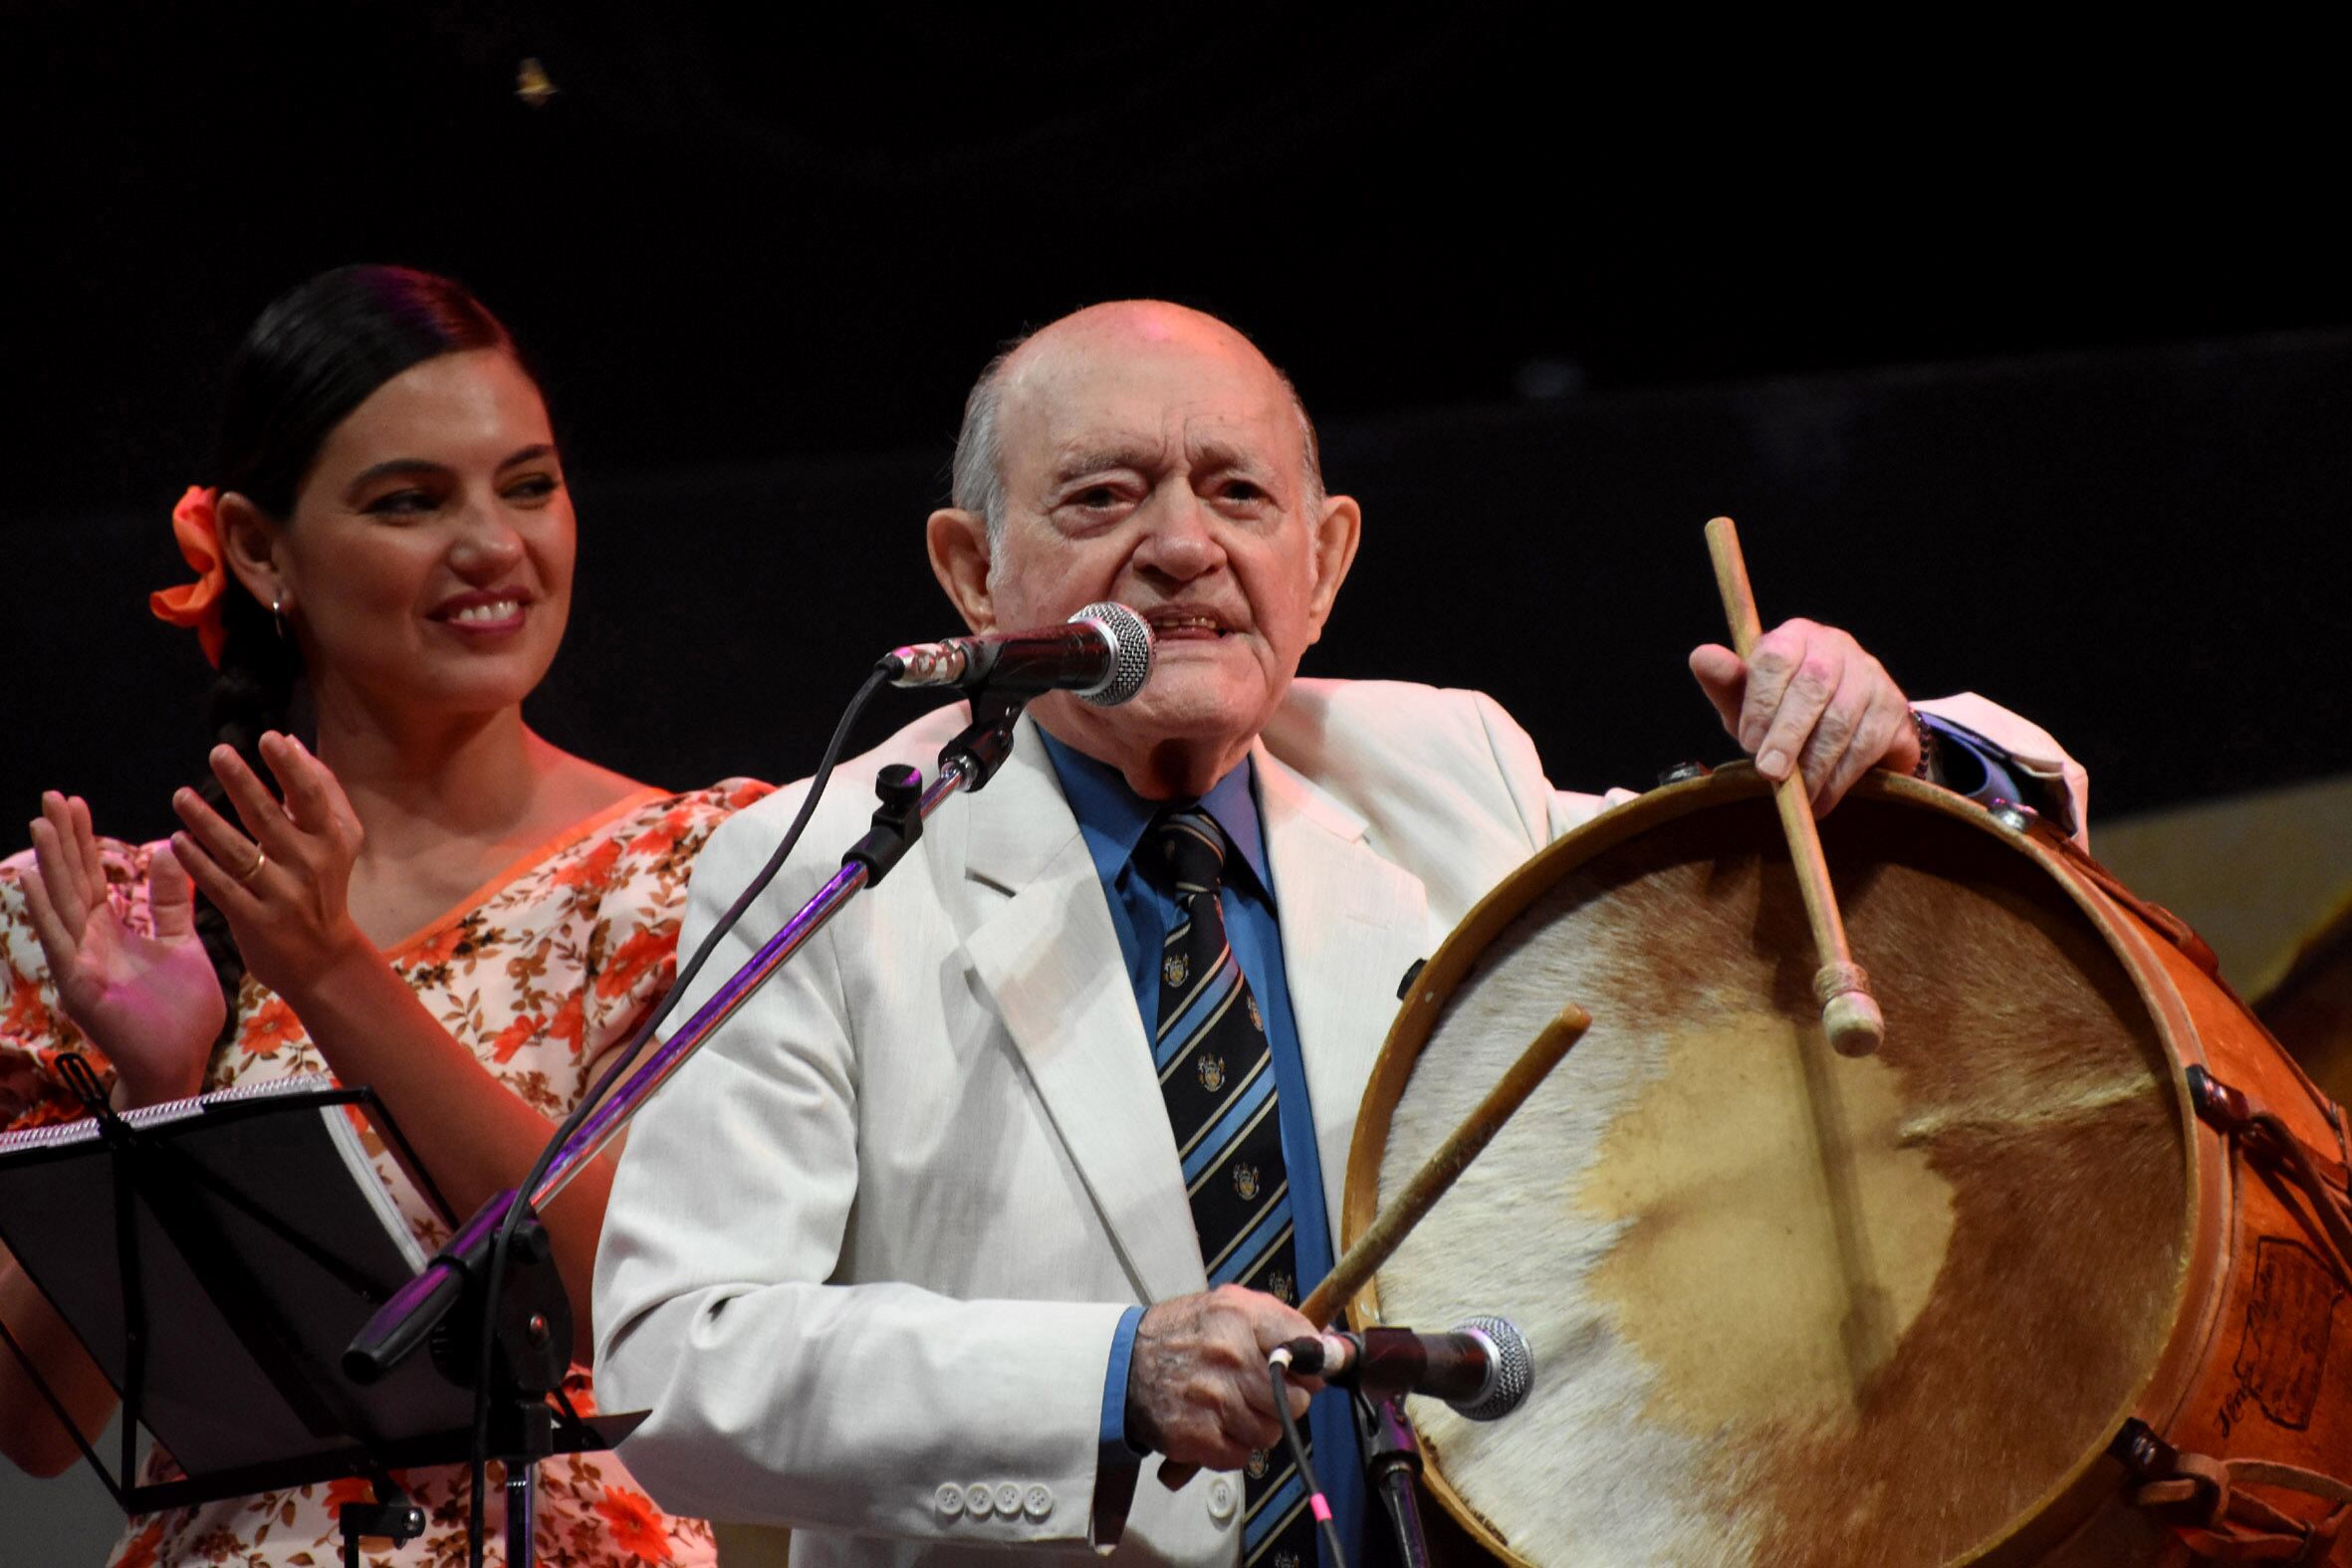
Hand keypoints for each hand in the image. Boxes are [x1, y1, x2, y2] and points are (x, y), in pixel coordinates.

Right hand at [21, 792, 220, 1105]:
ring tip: (41, 822)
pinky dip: (46, 909)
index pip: (92, 877)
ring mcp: (81, 962)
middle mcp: (89, 943)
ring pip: (61, 903)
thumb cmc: (181, 1012)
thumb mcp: (181, 944)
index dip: (82, 840)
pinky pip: (61, 941)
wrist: (181, 1062)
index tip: (75, 803)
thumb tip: (169, 852)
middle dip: (62, 839)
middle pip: (72, 881)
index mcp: (112, 933)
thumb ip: (171, 904)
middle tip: (53, 795)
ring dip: (50, 863)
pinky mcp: (80, 984)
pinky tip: (31, 879)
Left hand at [170, 733, 372, 1000]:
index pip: (311, 796)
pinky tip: (176, 842)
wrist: (323, 959)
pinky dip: (198, 863)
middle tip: (218, 752)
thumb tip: (291, 741)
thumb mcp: (340, 839)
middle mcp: (308, 864)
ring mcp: (281, 894)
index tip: (269, 738)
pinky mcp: (255, 920)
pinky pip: (220, 886)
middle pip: (270, 817)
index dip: (292, 767)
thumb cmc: (326, 885)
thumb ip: (322, 790)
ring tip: (180, 796)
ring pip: (238, 851)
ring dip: (206, 821)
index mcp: (331, 839)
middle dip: (243, 782)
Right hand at [1127, 1284, 1317, 1479]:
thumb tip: (1330, 1346)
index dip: (1313, 1362)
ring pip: (1270, 1432)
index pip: (1303, 1343)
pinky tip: (1218, 1426)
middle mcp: (1229, 1357)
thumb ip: (1282, 1321)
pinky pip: (1242, 1456)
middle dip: (1286, 1400)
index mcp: (1239, 1317)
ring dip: (1261, 1426)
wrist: (1124, 1365)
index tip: (1310, 1369)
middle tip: (1265, 1392)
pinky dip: (1235, 1447)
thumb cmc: (1184, 1335)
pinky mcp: (1198, 1435)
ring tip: (1237, 1408)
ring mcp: (1213, 1399)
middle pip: (1294, 1399)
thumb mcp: (1230, 1305)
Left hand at [1689, 618, 1918, 811]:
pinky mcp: (1894, 708)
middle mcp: (1836, 647)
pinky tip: (1821, 798)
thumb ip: (1726, 684)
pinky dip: (1841, 777)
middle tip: (1770, 772)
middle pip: (1814, 684)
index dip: (1761, 700)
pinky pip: (1868, 744)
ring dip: (1815, 763)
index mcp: (1793, 637)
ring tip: (1796, 795)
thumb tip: (1701, 656)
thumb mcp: (1748, 700)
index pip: (1776, 656)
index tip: (1748, 742)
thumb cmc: (1782, 710)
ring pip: (1843, 719)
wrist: (1846, 727)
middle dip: (1788, 734)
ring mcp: (1871, 675)